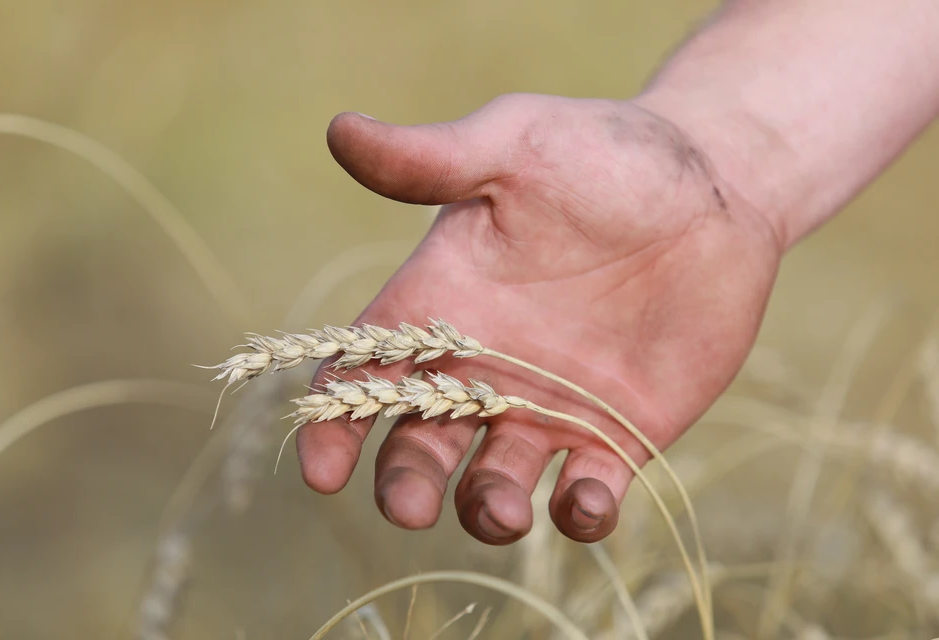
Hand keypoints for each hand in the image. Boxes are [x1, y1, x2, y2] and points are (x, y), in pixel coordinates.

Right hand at [296, 93, 781, 543]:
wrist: (712, 186)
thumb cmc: (604, 153)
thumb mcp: (515, 144)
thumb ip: (432, 158)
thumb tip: (338, 130)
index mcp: (441, 305)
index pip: (365, 374)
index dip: (335, 424)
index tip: (321, 468)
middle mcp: (484, 368)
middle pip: (420, 445)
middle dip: (406, 483)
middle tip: (411, 506)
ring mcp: (548, 407)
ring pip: (495, 484)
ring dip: (488, 509)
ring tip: (505, 508)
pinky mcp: (616, 434)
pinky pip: (585, 494)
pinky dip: (579, 513)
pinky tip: (584, 503)